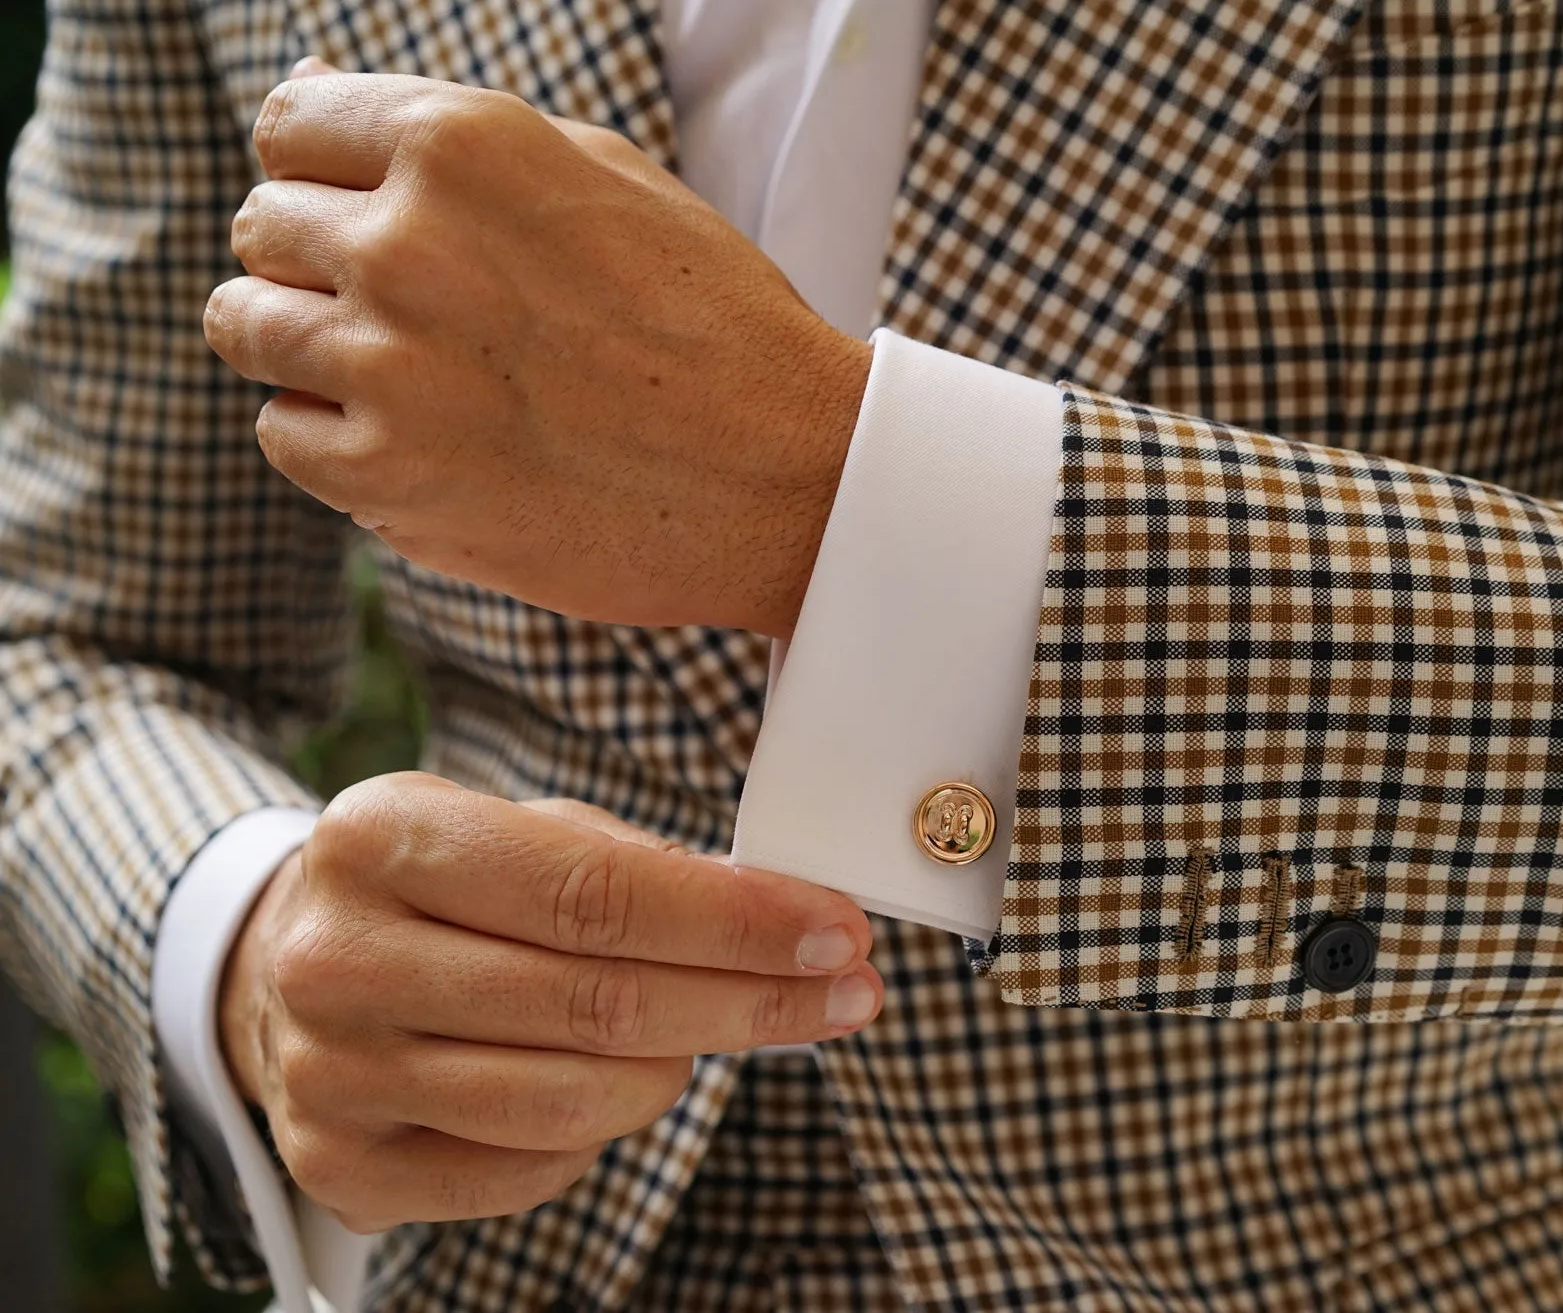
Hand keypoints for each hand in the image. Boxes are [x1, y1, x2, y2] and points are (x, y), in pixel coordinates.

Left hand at [204, 61, 870, 637]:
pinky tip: (427, 440)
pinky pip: (283, 434)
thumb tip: (310, 87)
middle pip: (263, 228)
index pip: (288, 126)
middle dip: (320, 262)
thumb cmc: (712, 320)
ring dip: (308, 347)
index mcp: (461, 143)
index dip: (325, 173)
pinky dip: (336, 440)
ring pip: (244, 327)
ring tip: (409, 376)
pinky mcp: (385, 476)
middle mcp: (407, 242)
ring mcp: (386, 365)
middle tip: (418, 313)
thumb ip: (451, 136)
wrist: (787, 477)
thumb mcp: (600, 175)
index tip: (369, 216)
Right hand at [219, 772, 880, 1232]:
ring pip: (570, 1102)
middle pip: (595, 1004)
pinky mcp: (343, 1166)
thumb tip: (775, 915)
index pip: (593, 893)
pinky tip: (621, 1082)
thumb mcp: (508, 827)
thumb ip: (626, 862)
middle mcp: (338, 958)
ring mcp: (331, 1073)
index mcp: (381, 838)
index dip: (734, 921)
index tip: (837, 930)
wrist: (281, 968)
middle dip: (750, 1000)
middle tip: (847, 991)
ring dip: (681, 1070)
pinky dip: (600, 1133)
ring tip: (723, 1028)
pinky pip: (528, 1170)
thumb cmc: (437, 888)